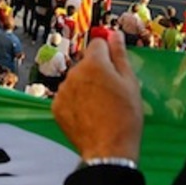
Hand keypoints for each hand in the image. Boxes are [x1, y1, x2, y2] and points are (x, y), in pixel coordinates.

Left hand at [52, 31, 142, 162]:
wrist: (109, 150)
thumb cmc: (124, 117)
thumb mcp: (130, 82)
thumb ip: (119, 54)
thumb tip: (114, 34)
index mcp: (94, 63)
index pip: (97, 43)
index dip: (108, 53)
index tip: (114, 65)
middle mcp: (74, 73)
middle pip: (86, 63)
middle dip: (97, 71)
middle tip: (112, 92)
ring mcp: (62, 90)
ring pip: (76, 80)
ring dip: (85, 87)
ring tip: (101, 106)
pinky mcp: (56, 107)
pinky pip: (67, 96)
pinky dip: (75, 102)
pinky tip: (89, 114)